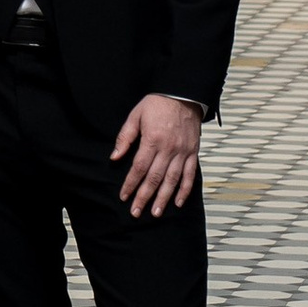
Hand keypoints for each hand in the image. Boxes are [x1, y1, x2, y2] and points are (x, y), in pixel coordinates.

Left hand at [111, 91, 202, 217]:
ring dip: (163, 198)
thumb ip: (125, 137)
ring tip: (155, 212)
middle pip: (154, 178)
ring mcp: (182, 152)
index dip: (130, 184)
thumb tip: (114, 157)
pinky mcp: (193, 153)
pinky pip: (190, 175)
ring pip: (172, 181)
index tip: (124, 196)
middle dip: (144, 197)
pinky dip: (185, 190)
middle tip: (136, 212)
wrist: (183, 94)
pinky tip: (178, 202)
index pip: (139, 168)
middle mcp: (168, 149)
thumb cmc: (158, 103)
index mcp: (152, 140)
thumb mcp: (136, 116)